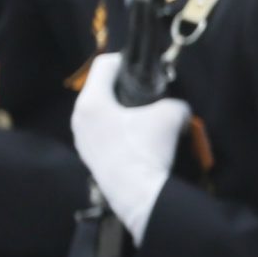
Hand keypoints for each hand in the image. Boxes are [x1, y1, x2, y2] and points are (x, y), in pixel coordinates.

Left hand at [72, 53, 187, 242]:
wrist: (140, 196)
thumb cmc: (148, 149)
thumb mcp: (171, 115)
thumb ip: (175, 102)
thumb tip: (177, 107)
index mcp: (91, 102)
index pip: (104, 66)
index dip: (126, 60)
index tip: (144, 69)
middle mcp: (79, 118)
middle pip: (101, 89)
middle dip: (125, 88)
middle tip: (148, 94)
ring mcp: (82, 140)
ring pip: (101, 112)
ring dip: (121, 110)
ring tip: (145, 118)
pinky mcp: (89, 158)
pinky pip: (102, 132)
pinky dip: (119, 129)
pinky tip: (139, 139)